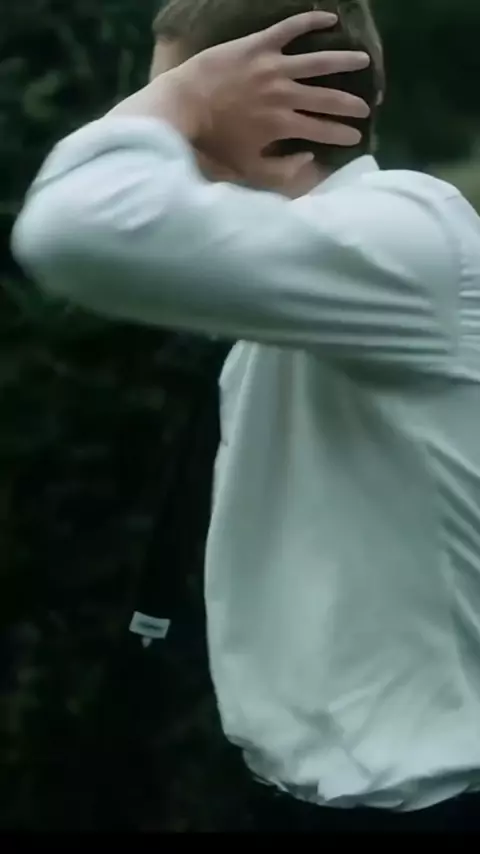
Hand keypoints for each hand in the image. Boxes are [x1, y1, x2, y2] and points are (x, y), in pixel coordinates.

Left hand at [171, 11, 370, 167]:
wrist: (182, 106)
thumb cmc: (213, 142)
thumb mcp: (248, 169)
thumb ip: (282, 170)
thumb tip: (310, 158)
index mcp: (283, 126)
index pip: (323, 131)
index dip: (343, 135)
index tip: (356, 137)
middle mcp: (285, 95)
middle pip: (328, 98)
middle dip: (351, 105)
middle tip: (366, 107)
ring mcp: (273, 67)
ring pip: (318, 61)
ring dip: (344, 61)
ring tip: (363, 60)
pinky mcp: (258, 44)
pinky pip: (291, 28)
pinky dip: (312, 21)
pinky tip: (331, 19)